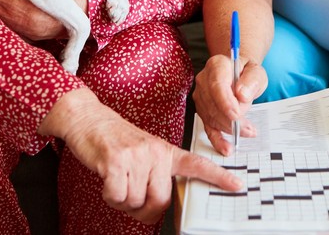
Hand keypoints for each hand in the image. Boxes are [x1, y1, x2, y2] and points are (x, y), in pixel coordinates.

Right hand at [39, 88, 241, 223]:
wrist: (90, 120)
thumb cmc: (118, 142)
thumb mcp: (146, 153)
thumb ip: (158, 174)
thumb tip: (161, 204)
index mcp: (167, 152)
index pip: (198, 165)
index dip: (219, 177)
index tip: (238, 184)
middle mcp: (157, 152)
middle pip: (160, 200)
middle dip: (143, 208)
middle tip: (131, 194)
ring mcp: (138, 156)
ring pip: (136, 202)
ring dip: (123, 200)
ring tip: (118, 179)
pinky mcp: (117, 161)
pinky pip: (118, 197)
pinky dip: (110, 196)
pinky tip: (107, 179)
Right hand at [193, 54, 266, 154]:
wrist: (239, 72)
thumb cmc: (247, 71)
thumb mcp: (256, 71)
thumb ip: (251, 80)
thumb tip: (241, 95)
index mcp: (217, 65)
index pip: (217, 85)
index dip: (225, 102)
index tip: (237, 114)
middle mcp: (204, 80)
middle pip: (213, 104)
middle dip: (231, 119)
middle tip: (250, 128)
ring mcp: (201, 96)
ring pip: (211, 117)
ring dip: (229, 128)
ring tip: (248, 132)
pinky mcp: (203, 110)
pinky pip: (207, 127)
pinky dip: (217, 139)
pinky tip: (226, 148)